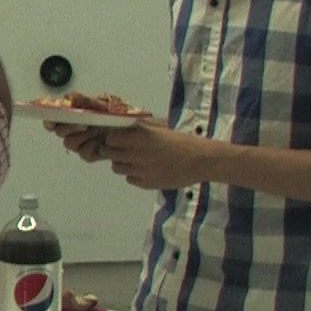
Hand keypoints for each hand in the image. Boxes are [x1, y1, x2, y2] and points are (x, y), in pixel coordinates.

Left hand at [53, 119, 217, 189]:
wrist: (201, 160)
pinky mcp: (145, 183)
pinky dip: (134, 174)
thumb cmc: (181, 141)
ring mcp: (140, 170)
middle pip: (109, 153)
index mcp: (141, 137)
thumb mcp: (159, 129)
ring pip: (117, 167)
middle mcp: (136, 153)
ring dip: (122, 163)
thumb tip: (120, 127)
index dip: (112, 138)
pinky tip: (148, 170)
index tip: (117, 138)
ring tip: (137, 160)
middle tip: (122, 150)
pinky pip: (130, 178)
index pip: (110, 138)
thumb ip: (139, 130)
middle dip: (112, 151)